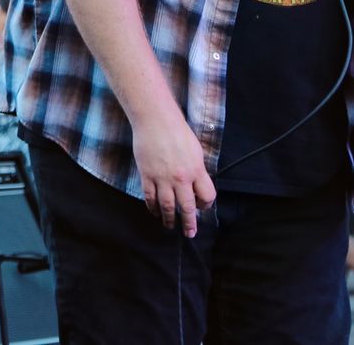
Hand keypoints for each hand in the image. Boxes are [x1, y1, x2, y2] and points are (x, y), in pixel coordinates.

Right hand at [131, 110, 215, 237]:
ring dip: (170, 219)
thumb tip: (195, 186)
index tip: (202, 206)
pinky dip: (152, 207)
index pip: (207, 196)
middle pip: (187, 207)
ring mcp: (162, 178)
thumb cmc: (177, 132)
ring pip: (167, 206)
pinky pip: (150, 197)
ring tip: (170, 226)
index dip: (206, 204)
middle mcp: (181, 178)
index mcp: (196, 170)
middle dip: (189, 223)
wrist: (155, 120)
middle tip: (190, 233)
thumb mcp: (195, 151)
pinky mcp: (147, 175)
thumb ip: (196, 170)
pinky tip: (155, 212)